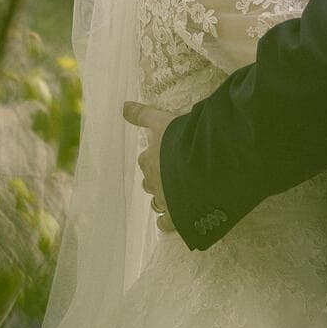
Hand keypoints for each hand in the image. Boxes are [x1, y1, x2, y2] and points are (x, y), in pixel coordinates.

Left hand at [123, 100, 177, 233]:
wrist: (204, 163)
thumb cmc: (184, 139)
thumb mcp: (163, 121)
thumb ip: (143, 114)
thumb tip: (122, 104)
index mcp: (150, 158)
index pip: (145, 158)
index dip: (153, 157)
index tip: (164, 154)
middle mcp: (153, 180)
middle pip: (149, 181)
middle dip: (157, 178)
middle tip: (172, 174)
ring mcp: (164, 199)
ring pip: (156, 201)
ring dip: (162, 198)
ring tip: (174, 195)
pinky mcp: (176, 216)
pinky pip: (165, 223)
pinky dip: (167, 221)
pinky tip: (172, 220)